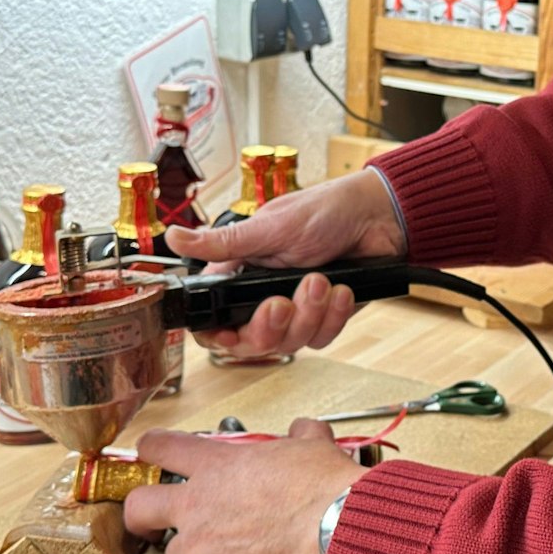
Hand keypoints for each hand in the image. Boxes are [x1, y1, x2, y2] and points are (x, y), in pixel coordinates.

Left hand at [123, 419, 366, 553]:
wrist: (334, 527)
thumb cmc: (322, 486)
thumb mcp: (310, 445)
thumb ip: (298, 436)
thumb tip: (303, 431)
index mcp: (215, 466)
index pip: (159, 448)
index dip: (151, 450)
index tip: (151, 457)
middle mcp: (196, 504)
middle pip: (139, 507)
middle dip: (141, 516)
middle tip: (154, 523)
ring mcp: (198, 546)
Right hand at [165, 170, 405, 356]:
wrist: (379, 216)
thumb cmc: (325, 210)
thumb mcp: (269, 226)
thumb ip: (224, 243)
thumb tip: (173, 236)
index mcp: (241, 273)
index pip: (214, 320)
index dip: (218, 337)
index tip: (229, 337)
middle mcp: (265, 296)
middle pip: (252, 342)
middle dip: (269, 327)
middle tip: (281, 303)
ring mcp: (298, 309)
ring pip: (291, 342)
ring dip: (308, 314)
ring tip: (321, 280)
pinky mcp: (327, 317)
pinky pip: (323, 337)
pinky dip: (334, 314)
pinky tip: (342, 290)